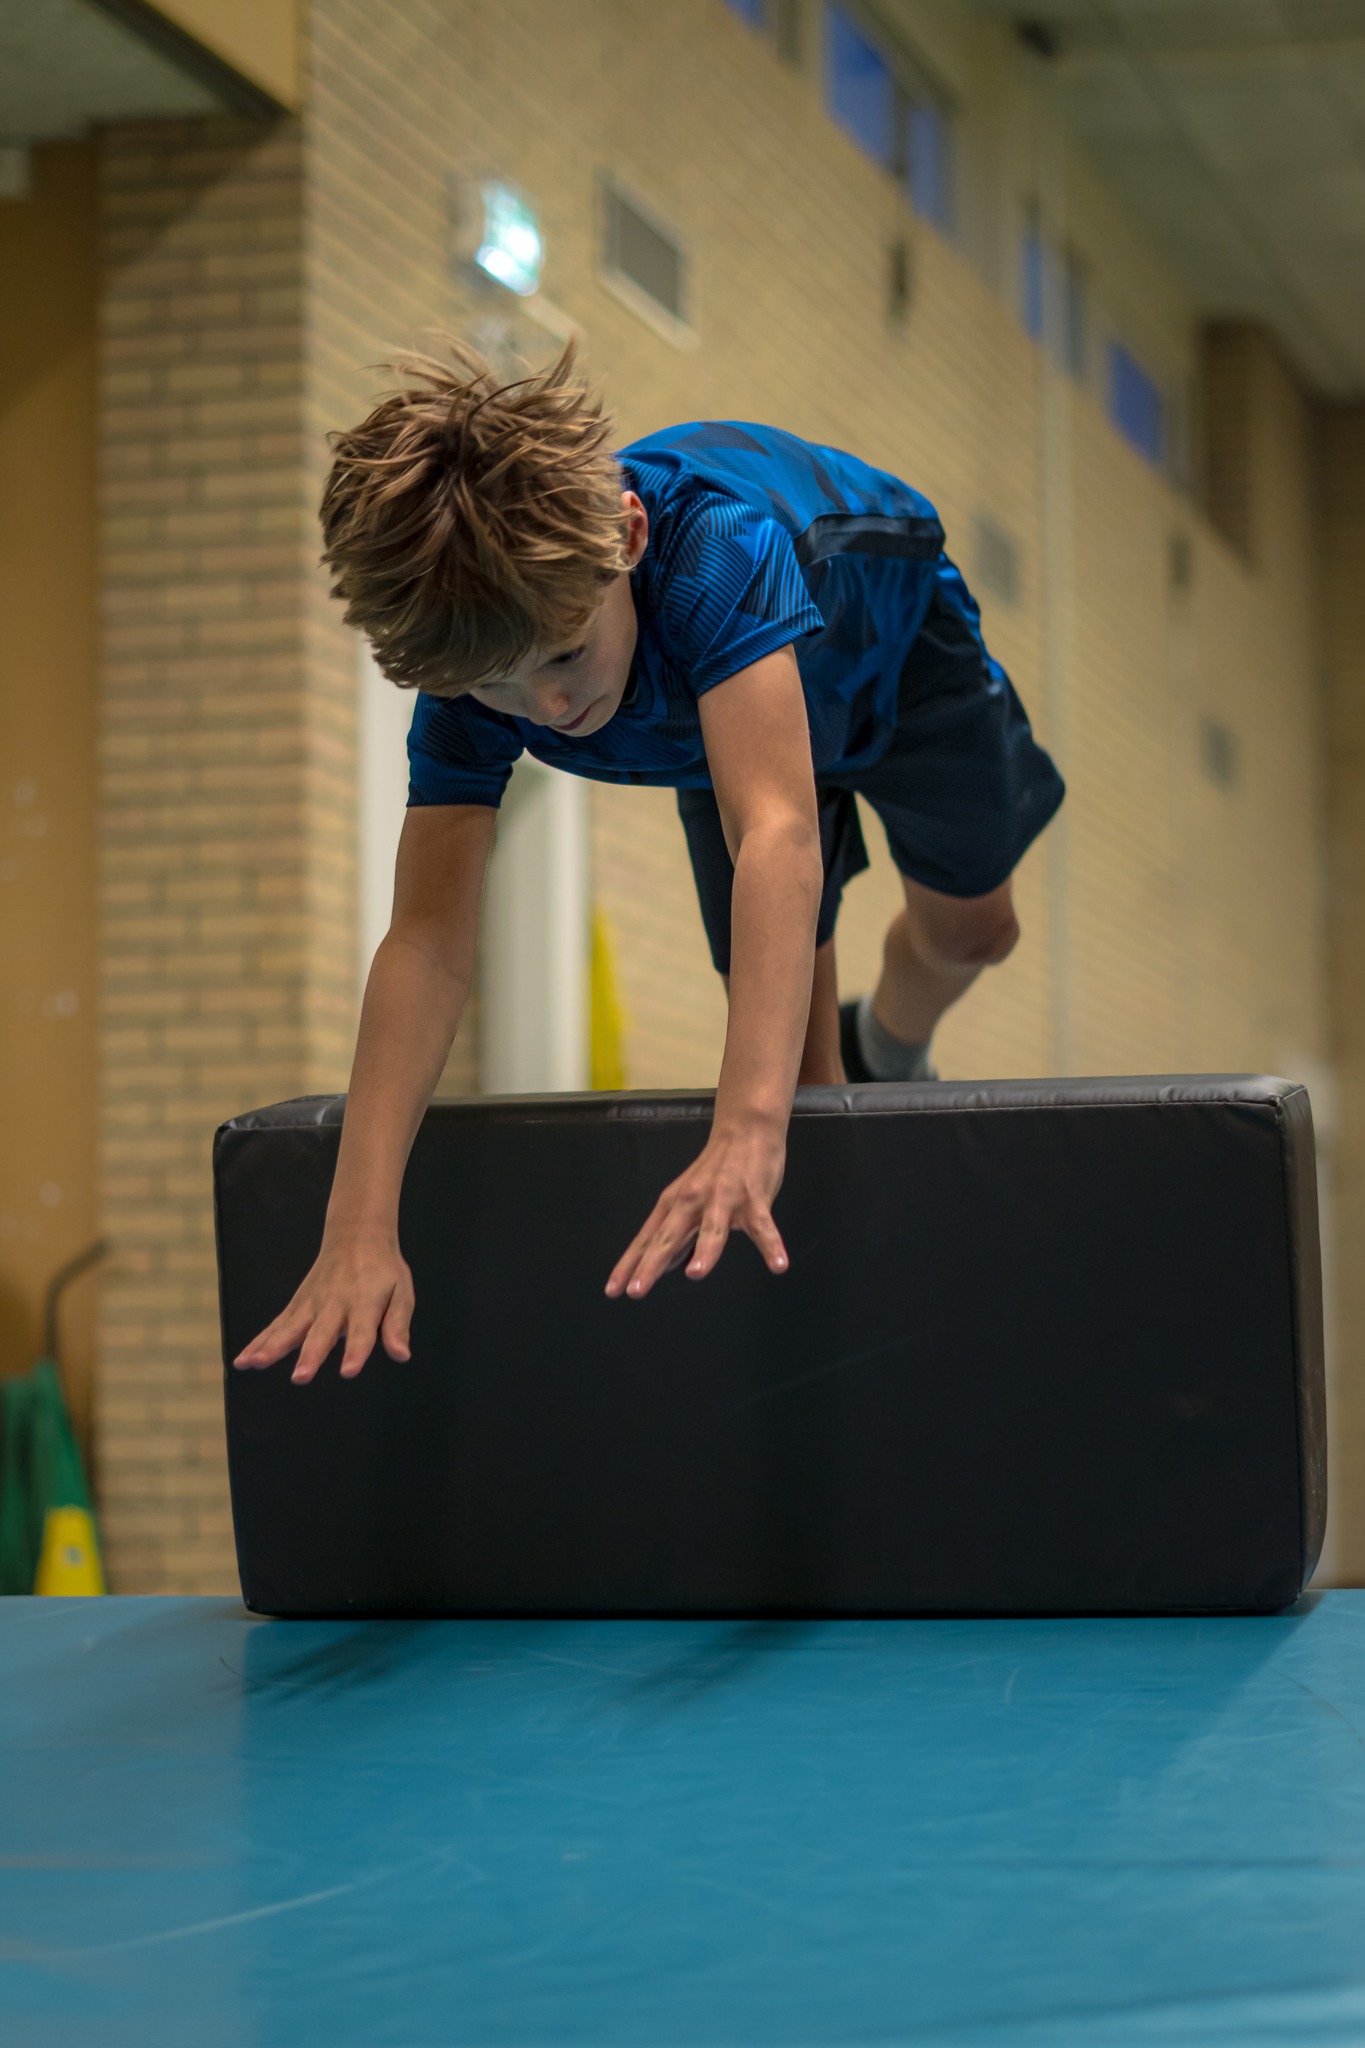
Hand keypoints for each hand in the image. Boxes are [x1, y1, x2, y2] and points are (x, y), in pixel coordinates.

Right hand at [233, 1231, 413, 1383]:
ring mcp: (311, 1305)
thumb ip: (397, 1325)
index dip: (356, 1352)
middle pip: (321, 1333)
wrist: (356, 1235)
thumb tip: (402, 1354)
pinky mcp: (297, 1306)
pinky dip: (259, 1342)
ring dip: (273, 1346)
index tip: (348, 1371)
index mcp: (364, 1304)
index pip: (361, 1332)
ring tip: (256, 1363)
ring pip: (290, 1328)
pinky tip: (243, 1361)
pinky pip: (276, 1326)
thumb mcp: (402, 1293)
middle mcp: (334, 1305)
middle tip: (300, 1377)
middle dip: (310, 1355)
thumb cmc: (384, 1270)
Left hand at [605, 1117, 789, 1301]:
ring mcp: (724, 1199)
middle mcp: (693, 1202)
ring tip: (695, 1274)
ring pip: (713, 1228)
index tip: (613, 1290)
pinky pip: (764, 1226)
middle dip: (652, 1263)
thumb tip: (663, 1265)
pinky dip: (771, 1245)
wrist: (746, 1131)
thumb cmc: (716, 1171)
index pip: (647, 1239)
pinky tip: (778, 1265)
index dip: (630, 1265)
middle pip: (669, 1236)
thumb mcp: (687, 1199)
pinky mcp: (754, 1199)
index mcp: (674, 1204)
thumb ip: (676, 1232)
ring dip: (705, 1251)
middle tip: (636, 1291)